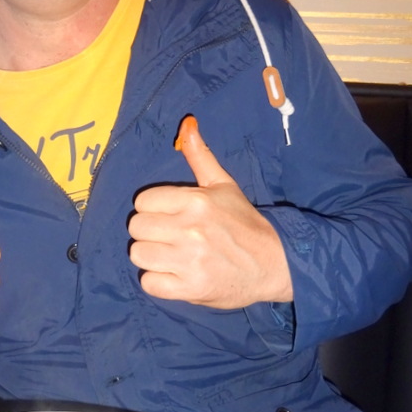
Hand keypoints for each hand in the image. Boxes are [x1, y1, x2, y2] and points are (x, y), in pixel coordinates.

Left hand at [128, 116, 292, 308]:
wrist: (275, 265)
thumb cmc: (244, 224)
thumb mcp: (224, 186)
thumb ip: (200, 157)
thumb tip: (187, 123)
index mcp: (196, 201)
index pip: (142, 201)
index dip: (152, 209)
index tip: (169, 217)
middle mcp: (191, 229)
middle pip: (136, 228)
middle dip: (149, 233)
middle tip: (169, 238)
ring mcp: (190, 260)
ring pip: (138, 254)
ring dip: (151, 258)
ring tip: (170, 257)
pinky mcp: (190, 288)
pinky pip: (149, 283)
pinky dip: (158, 282)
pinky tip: (174, 276)